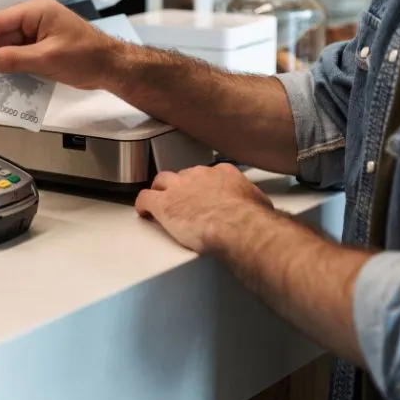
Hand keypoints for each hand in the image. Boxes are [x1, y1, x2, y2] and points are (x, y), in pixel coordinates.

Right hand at [0, 0, 122, 89]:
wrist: (110, 66)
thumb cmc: (85, 56)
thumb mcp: (46, 58)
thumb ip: (14, 59)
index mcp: (37, 11)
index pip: (0, 21)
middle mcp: (36, 17)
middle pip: (4, 35)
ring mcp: (40, 31)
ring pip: (12, 47)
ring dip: (7, 63)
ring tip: (4, 80)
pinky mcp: (44, 45)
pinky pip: (23, 54)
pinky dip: (18, 66)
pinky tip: (16, 79)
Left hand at [135, 164, 272, 253]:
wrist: (238, 226)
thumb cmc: (250, 218)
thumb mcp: (257, 202)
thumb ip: (250, 199)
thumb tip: (255, 207)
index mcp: (221, 173)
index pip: (206, 174)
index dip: (201, 185)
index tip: (202, 194)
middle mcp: (197, 176)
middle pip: (182, 176)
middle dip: (180, 187)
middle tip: (181, 201)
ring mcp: (178, 188)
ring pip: (161, 182)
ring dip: (159, 191)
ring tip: (159, 202)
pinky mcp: (163, 204)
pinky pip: (145, 198)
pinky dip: (142, 205)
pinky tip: (143, 212)